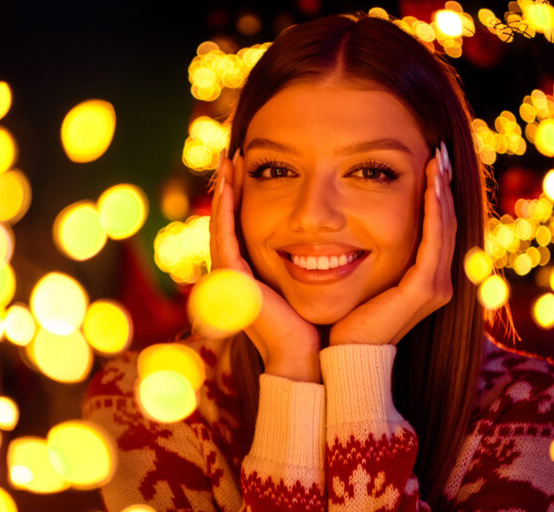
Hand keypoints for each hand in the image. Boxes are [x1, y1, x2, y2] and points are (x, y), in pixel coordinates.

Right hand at [209, 149, 320, 381]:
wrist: (304, 357)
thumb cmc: (313, 325)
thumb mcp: (312, 283)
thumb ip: (311, 260)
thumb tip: (333, 239)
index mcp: (251, 273)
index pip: (241, 225)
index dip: (242, 196)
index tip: (252, 167)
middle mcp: (236, 273)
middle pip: (226, 220)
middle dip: (229, 186)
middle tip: (233, 155)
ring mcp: (230, 277)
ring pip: (221, 223)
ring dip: (224, 190)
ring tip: (229, 160)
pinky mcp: (233, 280)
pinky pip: (224, 236)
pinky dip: (224, 209)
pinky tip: (230, 185)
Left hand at [329, 144, 456, 345]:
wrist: (340, 356)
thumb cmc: (343, 317)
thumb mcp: (357, 275)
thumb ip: (365, 251)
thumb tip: (351, 225)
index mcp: (423, 277)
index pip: (435, 226)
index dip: (434, 193)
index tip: (428, 160)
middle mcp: (437, 281)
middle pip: (445, 222)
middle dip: (442, 185)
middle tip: (438, 150)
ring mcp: (434, 287)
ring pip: (444, 227)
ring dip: (441, 191)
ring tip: (437, 159)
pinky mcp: (424, 291)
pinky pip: (433, 243)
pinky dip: (433, 212)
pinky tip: (430, 186)